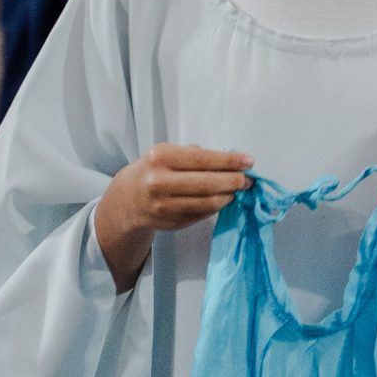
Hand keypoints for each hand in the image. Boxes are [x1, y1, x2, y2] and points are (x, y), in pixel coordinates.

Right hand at [95, 144, 253, 290]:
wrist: (127, 199)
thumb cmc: (153, 170)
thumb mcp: (167, 153)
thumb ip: (195, 155)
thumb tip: (230, 161)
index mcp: (160, 158)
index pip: (202, 159)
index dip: (229, 161)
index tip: (248, 161)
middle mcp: (160, 182)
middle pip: (207, 184)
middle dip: (233, 181)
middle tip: (248, 180)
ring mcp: (165, 206)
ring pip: (208, 203)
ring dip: (228, 196)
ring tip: (237, 190)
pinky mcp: (171, 223)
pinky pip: (202, 214)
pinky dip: (216, 207)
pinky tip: (222, 199)